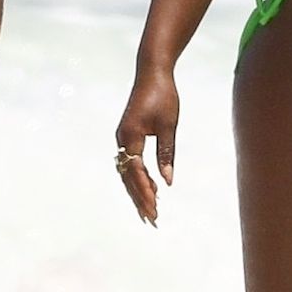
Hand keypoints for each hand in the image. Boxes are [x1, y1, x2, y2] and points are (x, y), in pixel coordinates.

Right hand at [115, 68, 179, 225]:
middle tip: (152, 219)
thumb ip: (167, 153)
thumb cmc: (163, 95)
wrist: (152, 72)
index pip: (137, 171)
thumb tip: (168, 181)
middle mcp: (122, 138)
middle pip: (128, 176)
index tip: (155, 209)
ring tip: (150, 210)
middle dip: (139, 198)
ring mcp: (123, 137)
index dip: (145, 191)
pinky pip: (130, 162)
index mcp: (131, 136)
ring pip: (127, 171)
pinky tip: (151, 187)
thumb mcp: (169, 125)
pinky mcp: (127, 135)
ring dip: (138, 190)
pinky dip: (138, 177)